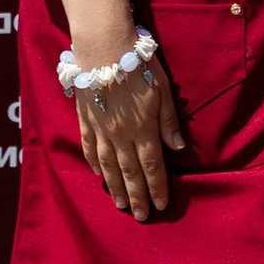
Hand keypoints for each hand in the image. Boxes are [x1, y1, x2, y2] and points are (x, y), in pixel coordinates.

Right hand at [73, 49, 183, 217]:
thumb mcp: (163, 90)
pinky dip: (94, 163)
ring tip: (121, 205)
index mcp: (143, 127)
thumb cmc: (139, 64)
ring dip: (116, 187)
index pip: (152, 165)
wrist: (103, 46)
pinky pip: (90, 148)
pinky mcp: (85, 120)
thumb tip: (178, 148)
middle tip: (141, 216)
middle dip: (138, 195)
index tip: (161, 205)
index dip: (157, 186)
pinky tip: (99, 175)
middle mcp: (121, 134)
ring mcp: (101, 129)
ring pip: (108, 165)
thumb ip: (169, 121)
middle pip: (130, 171)